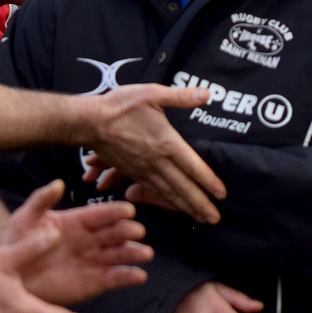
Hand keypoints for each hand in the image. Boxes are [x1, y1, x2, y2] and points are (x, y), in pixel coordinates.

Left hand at [4, 180, 150, 304]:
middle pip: (116, 232)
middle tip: (136, 231)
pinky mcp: (96, 282)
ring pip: (121, 254)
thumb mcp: (26, 218)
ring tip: (145, 253)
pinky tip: (139, 276)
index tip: (128, 210)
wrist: (13, 278)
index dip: (115, 211)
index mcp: (79, 220)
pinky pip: (116, 278)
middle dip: (128, 231)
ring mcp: (96, 260)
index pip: (101, 214)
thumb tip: (58, 183)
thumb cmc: (18, 244)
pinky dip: (129, 276)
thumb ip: (41, 200)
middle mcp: (92, 238)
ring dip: (134, 252)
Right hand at [76, 84, 227, 223]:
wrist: (90, 122)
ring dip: (185, 207)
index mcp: (166, 143)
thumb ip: (181, 97)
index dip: (208, 182)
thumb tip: (206, 94)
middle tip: (215, 219)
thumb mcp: (153, 94)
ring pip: (168, 192)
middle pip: (182, 187)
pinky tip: (173, 206)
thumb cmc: (121, 106)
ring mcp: (144, 169)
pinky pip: (153, 191)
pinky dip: (166, 201)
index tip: (221, 194)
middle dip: (200, 204)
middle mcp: (157, 161)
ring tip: (199, 218)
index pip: (193, 166)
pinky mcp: (132, 172)